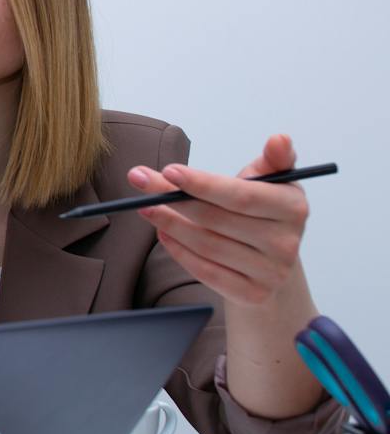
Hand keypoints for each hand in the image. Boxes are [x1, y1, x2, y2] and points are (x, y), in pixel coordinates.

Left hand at [136, 133, 310, 309]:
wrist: (273, 261)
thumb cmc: (263, 211)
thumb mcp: (270, 182)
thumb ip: (273, 159)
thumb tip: (279, 138)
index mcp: (293, 208)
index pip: (241, 195)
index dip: (203, 184)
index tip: (168, 170)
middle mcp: (287, 243)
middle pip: (217, 219)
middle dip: (173, 199)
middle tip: (141, 182)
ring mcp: (271, 272)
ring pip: (208, 245)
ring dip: (170, 224)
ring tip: (147, 208)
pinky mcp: (253, 294)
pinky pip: (206, 271)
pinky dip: (179, 251)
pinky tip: (163, 233)